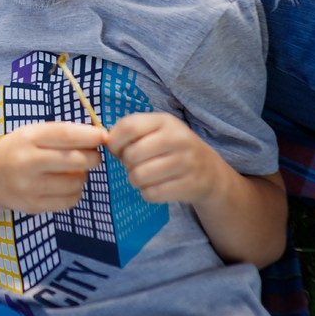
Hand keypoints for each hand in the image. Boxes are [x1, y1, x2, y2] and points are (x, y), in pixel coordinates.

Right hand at [0, 121, 105, 214]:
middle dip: (92, 157)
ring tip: (76, 171)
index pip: (66, 135)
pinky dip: (76, 192)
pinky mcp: (33, 205)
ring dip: (83, 176)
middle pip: (75, 160)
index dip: (90, 136)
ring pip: (75, 182)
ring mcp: (29, 186)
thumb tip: (98, 137)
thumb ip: (61, 134)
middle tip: (93, 156)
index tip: (103, 136)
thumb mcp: (32, 134)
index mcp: (28, 138)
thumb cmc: (18, 151)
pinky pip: (70, 200)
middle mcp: (27, 161)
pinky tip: (68, 185)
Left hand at [106, 112, 222, 205]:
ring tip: (143, 175)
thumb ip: (131, 130)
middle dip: (126, 163)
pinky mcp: (189, 185)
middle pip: (132, 155)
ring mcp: (185, 163)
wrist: (209, 171)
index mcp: (165, 121)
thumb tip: (105, 141)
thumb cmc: (171, 148)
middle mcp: (177, 139)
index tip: (116, 149)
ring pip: (139, 176)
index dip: (114, 141)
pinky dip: (147, 193)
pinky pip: (152, 194)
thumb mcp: (156, 130)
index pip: (128, 127)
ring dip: (135, 179)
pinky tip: (155, 186)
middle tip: (134, 164)